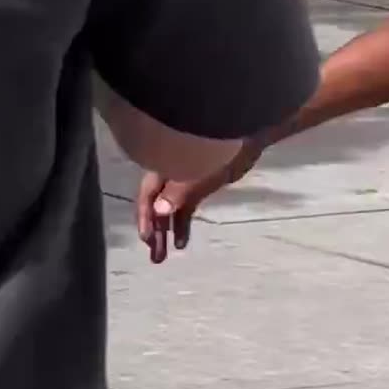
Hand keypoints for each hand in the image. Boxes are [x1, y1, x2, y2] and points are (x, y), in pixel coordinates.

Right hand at [136, 138, 264, 262]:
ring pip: (169, 210)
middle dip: (154, 232)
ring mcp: (183, 181)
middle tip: (155, 258)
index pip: (147, 197)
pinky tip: (181, 241)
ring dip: (167, 232)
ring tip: (164, 256)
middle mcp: (167, 175)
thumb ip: (178, 192)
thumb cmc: (215, 146)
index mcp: (160, 168)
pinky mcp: (198, 185)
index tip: (146, 240)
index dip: (145, 219)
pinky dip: (182, 223)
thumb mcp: (197, 171)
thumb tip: (158, 211)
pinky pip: (185, 207)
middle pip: (155, 207)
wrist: (242, 130)